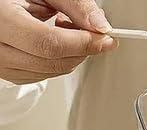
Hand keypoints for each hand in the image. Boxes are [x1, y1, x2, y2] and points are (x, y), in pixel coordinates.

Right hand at [0, 0, 116, 84]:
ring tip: (65, 27)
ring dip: (70, 54)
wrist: (0, 5)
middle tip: (91, 31)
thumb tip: (100, 25)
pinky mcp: (9, 72)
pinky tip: (54, 39)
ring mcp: (2, 64)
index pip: (48, 43)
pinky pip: (43, 75)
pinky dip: (58, 60)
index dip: (81, 43)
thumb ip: (73, 4)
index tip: (104, 39)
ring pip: (51, 71)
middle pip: (52, 61)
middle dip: (80, 48)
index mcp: (0, 20)